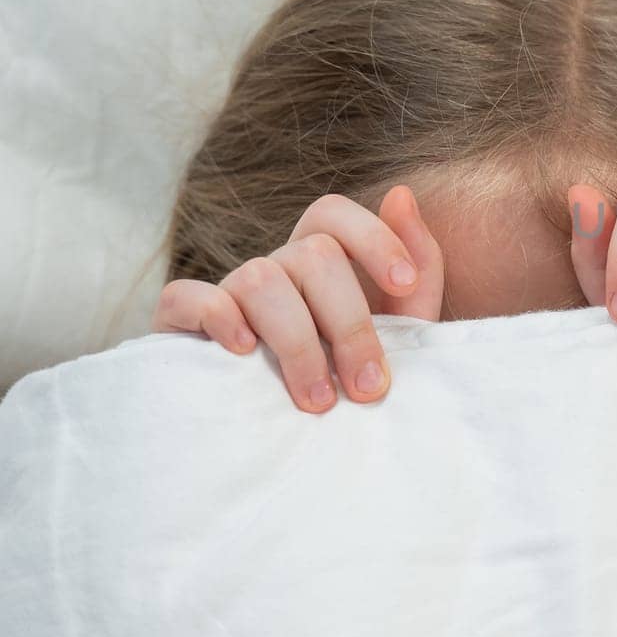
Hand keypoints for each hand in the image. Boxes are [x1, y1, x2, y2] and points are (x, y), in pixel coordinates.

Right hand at [152, 185, 444, 412]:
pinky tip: (246, 354)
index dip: (374, 238)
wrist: (284, 442)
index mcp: (318, 260)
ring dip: (297, 342)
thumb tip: (401, 193)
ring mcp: (225, 291)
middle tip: (366, 388)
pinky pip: (186, 296)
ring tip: (318, 400)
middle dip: (350, 324)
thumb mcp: (400, 329)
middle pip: (313, 255)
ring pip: (261, 278)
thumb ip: (417, 267)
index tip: (406, 285)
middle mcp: (272, 267)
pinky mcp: (178, 323)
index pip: (333, 213)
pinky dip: (218, 318)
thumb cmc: (346, 380)